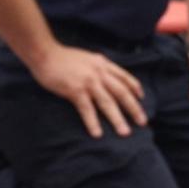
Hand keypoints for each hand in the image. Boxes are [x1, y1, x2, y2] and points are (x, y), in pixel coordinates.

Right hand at [30, 44, 145, 137]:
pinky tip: (98, 134)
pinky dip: (93, 122)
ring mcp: (89, 82)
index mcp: (103, 64)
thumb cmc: (64, 57)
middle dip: (134, 108)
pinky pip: (87, 109)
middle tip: (143, 122)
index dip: (135, 88)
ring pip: (108, 103)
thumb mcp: (88, 58)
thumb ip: (99, 67)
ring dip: (118, 119)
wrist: (45, 53)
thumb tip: (107, 76)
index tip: (141, 98)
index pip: (125, 77)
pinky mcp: (75, 90)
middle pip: (122, 92)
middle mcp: (100, 73)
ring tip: (125, 132)